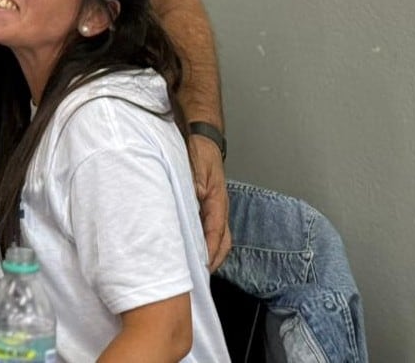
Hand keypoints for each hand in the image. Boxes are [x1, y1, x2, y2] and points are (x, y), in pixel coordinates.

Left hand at [188, 134, 231, 270]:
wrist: (203, 138)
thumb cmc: (200, 149)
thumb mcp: (197, 161)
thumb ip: (197, 179)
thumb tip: (198, 194)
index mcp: (217, 199)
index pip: (217, 230)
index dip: (210, 250)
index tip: (203, 265)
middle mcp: (219, 206)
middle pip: (222, 240)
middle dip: (213, 259)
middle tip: (200, 275)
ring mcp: (215, 207)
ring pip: (218, 236)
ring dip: (209, 253)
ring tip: (196, 268)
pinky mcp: (208, 205)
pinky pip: (210, 229)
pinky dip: (204, 242)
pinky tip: (192, 247)